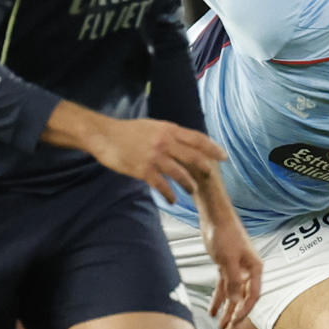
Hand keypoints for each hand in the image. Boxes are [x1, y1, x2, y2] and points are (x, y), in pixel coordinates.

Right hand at [84, 114, 228, 203]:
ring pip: (181, 174)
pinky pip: (162, 186)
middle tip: (212, 177)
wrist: (104, 135)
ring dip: (189, 185)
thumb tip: (183, 141)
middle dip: (205, 168)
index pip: (197, 139)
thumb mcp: (152, 126)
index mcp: (168, 129)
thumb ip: (168, 134)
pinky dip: (170, 195)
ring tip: (192, 191)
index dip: (213, 148)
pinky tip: (172, 201)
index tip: (224, 156)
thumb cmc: (128, 131)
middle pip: (193, 157)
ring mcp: (155, 156)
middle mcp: (164, 142)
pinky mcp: (144, 170)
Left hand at [196, 181, 261, 328]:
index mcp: (255, 268)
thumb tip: (236, 302)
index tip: (235, 322)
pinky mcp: (225, 265)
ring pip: (232, 294)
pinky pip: (223, 286)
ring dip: (227, 309)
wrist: (214, 216)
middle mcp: (248, 270)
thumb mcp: (228, 260)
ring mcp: (236, 268)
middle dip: (236, 315)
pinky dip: (218, 298)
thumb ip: (233, 282)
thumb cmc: (225, 234)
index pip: (253, 295)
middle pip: (243, 297)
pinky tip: (213, 310)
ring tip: (221, 326)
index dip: (245, 311)